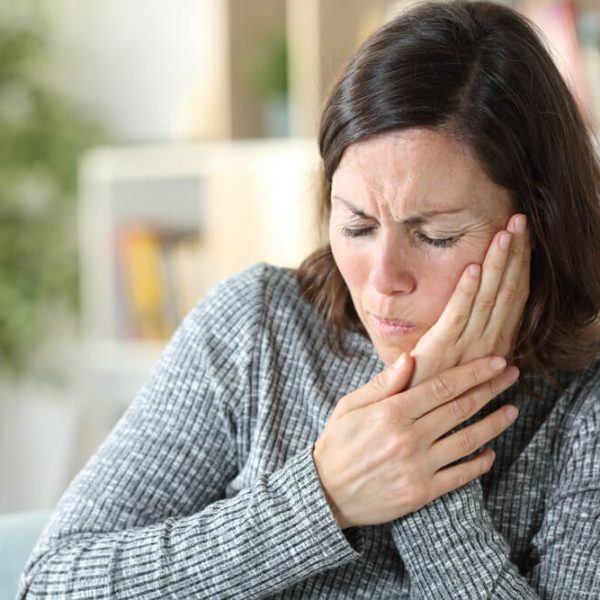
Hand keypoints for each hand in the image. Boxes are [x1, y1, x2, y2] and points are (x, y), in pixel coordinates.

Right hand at [313, 354, 518, 528]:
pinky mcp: (422, 492)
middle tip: (513, 376)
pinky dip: (479, 463)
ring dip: (494, 424)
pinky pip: (460, 475)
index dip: (473, 372)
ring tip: (513, 411)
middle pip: (460, 408)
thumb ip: (382, 383)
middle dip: (491, 389)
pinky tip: (491, 453)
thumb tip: (410, 358)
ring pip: (467, 440)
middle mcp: (409, 437)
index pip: (442, 386)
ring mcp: (418, 466)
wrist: (327, 493)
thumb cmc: (338, 443)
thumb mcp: (350, 406)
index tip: (496, 362)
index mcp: (391, 412)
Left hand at [409, 213, 529, 386]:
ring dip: (498, 265)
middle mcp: (489, 344)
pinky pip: (457, 315)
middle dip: (515, 255)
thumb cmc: (437, 384)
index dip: (521, 265)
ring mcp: (466, 347)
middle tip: (520, 221)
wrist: (415, 415)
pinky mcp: (440, 349)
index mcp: (496, 344)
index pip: (515, 297)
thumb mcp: (466, 361)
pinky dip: (466, 290)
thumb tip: (502, 341)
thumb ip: (481, 342)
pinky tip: (473, 266)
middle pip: (508, 291)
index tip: (524, 235)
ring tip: (505, 233)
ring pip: (487, 298)